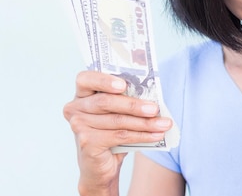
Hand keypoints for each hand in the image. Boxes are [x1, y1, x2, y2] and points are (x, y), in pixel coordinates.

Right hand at [63, 71, 171, 194]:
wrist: (101, 165)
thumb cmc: (111, 131)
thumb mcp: (118, 112)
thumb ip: (126, 99)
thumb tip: (153, 98)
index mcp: (82, 93)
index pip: (85, 79)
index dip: (103, 80)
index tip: (123, 84)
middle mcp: (75, 108)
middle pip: (105, 102)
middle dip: (134, 105)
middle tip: (155, 108)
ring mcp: (78, 126)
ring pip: (117, 120)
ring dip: (145, 123)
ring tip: (164, 124)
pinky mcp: (87, 143)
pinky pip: (119, 136)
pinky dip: (142, 136)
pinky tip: (156, 135)